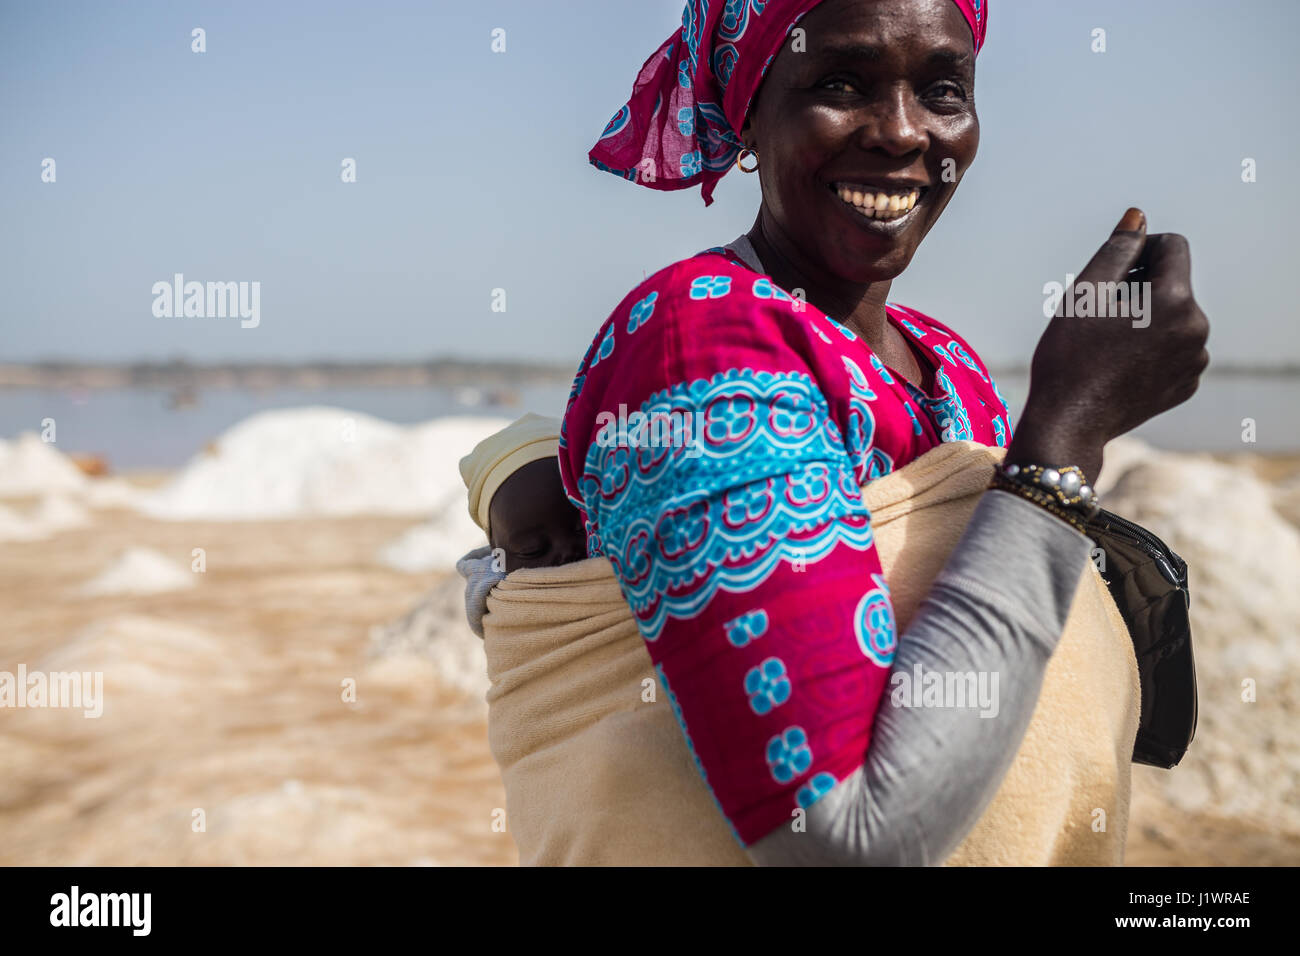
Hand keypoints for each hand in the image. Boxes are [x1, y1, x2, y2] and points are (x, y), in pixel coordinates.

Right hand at [1007, 208, 1210, 480]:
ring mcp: (1194, 361)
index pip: (1172, 246)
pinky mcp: (1186, 384)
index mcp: (1176, 300)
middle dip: (1140, 289)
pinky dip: (1150, 349)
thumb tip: (1139, 217)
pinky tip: (1119, 365)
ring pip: (1172, 317)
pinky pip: (1173, 349)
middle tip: (1099, 316)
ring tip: (1107, 343)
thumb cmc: (1069, 356)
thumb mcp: (1085, 292)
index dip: (1139, 250)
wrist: (1068, 421)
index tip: (1111, 273)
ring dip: (1145, 319)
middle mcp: (1196, 329)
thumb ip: (1117, 249)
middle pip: (1172, 284)